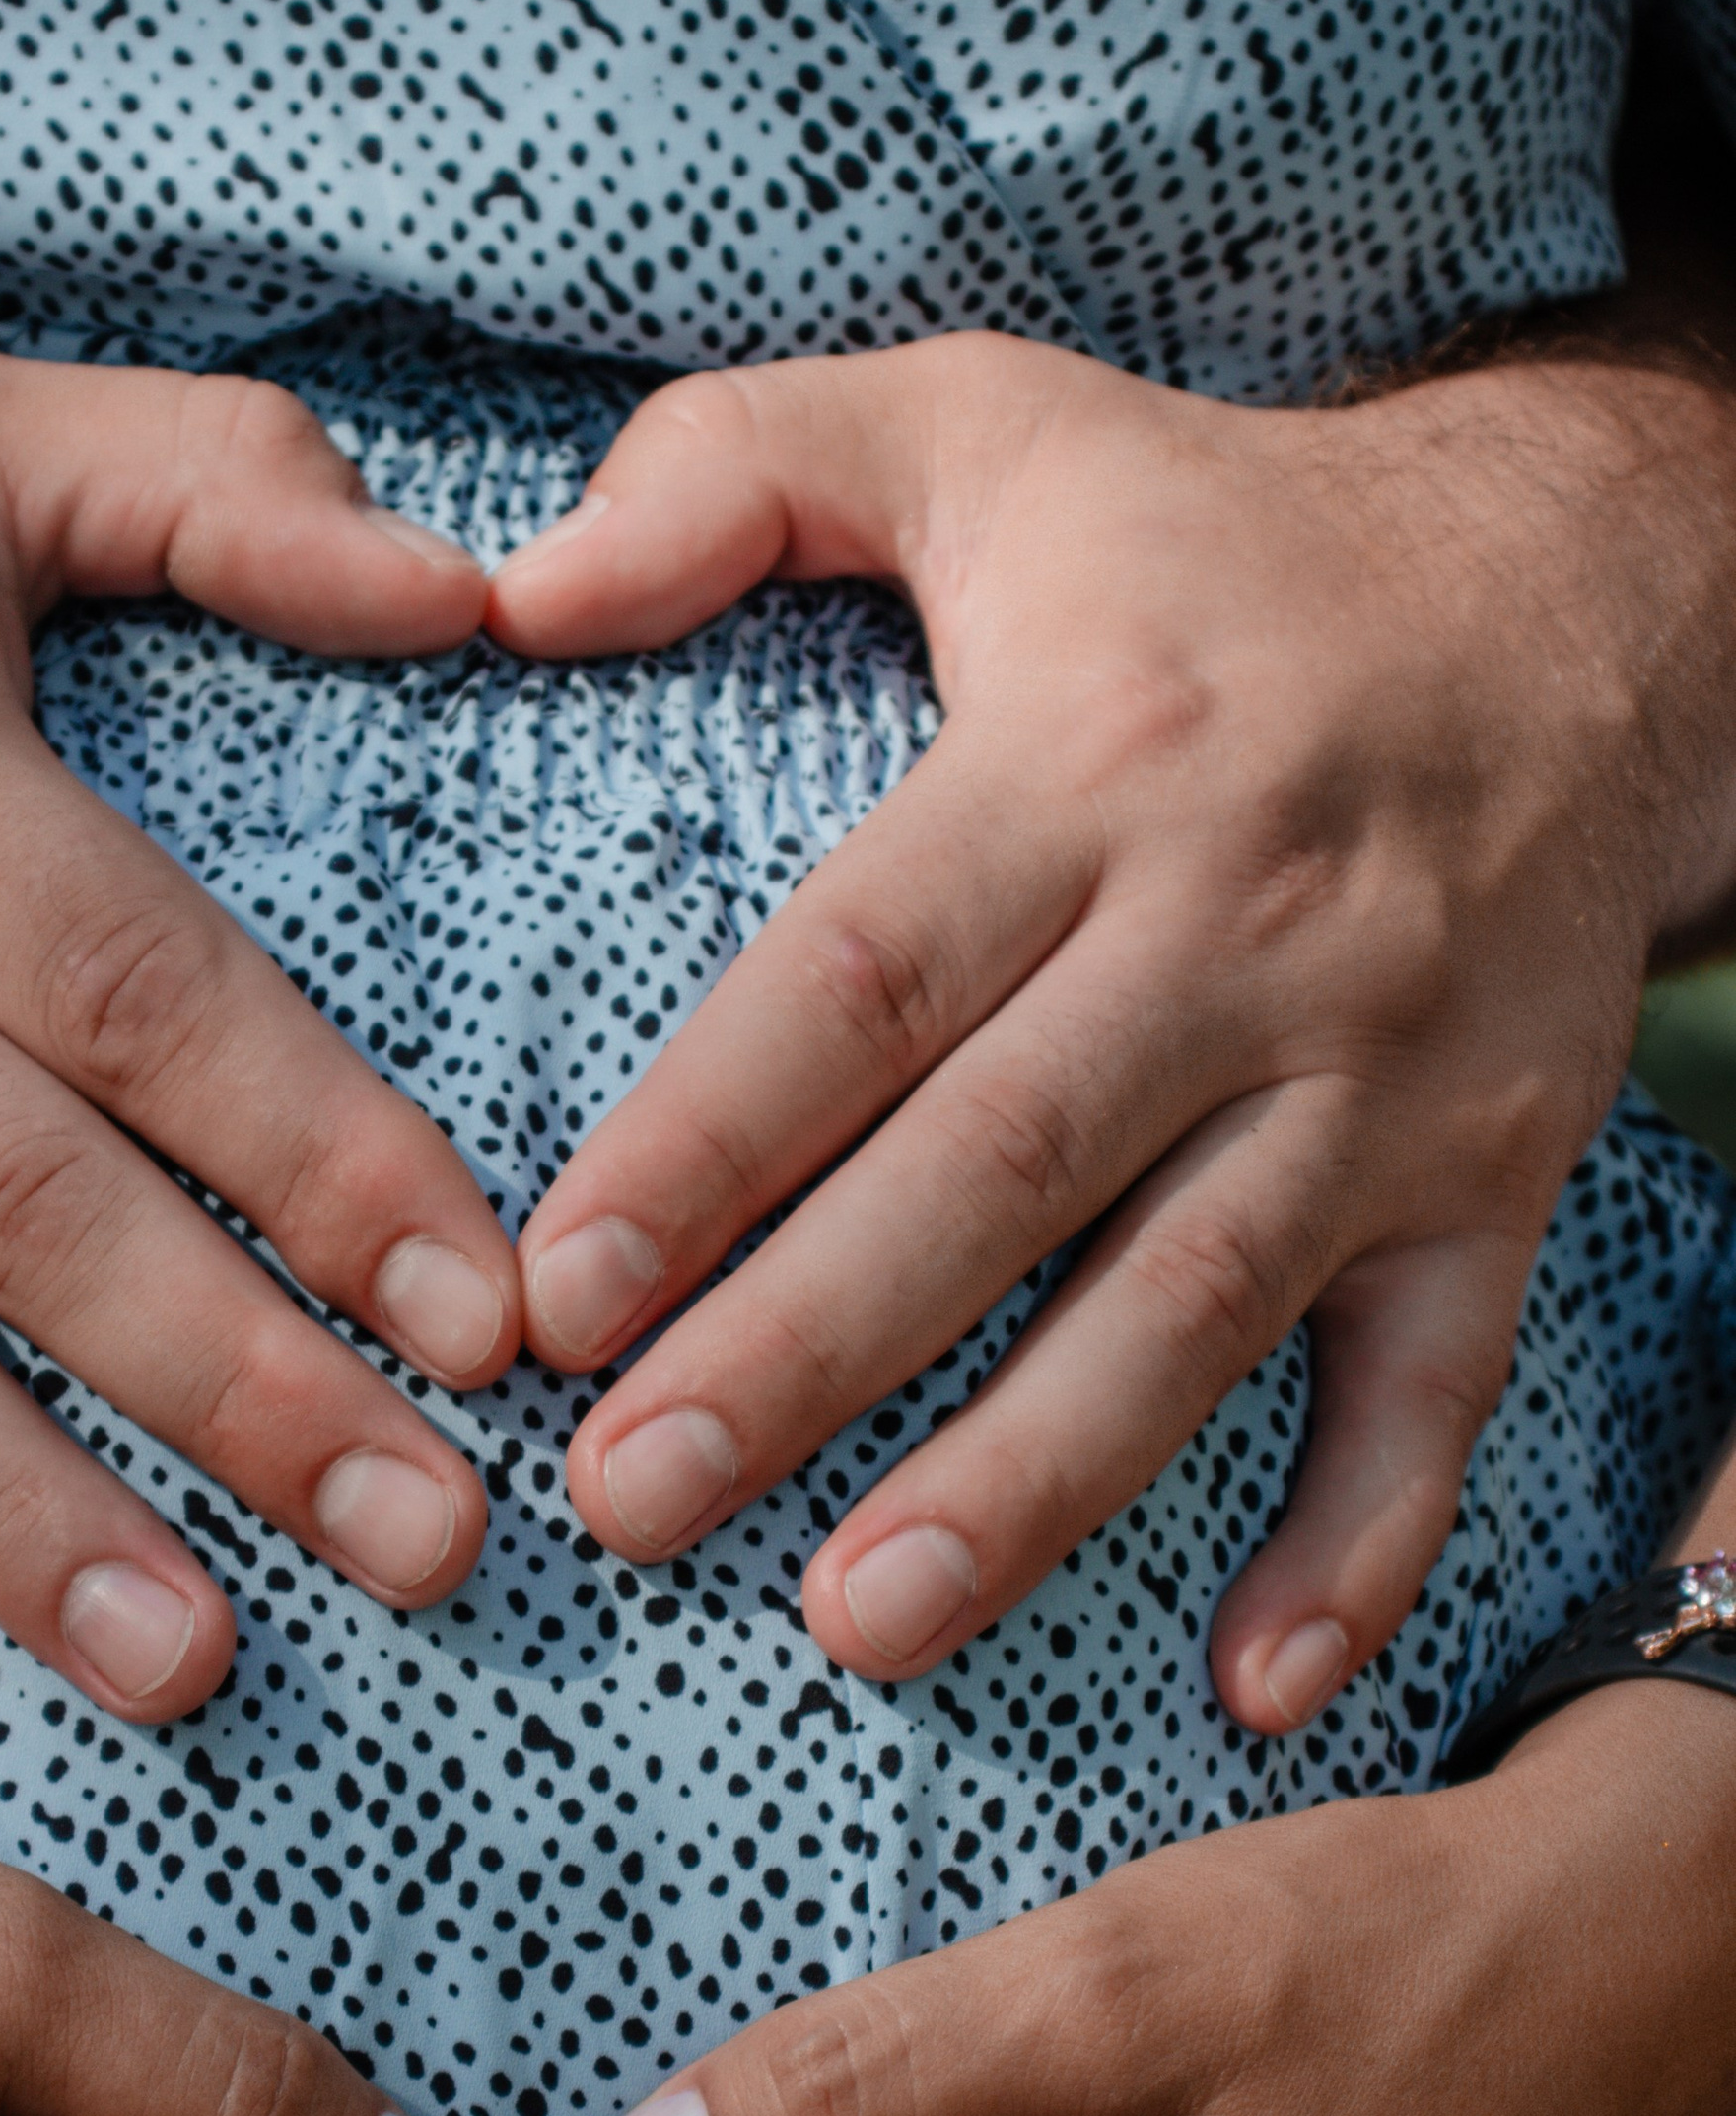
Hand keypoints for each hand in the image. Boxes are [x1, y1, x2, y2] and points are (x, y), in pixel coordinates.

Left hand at [486, 329, 1735, 1730]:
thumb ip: (737, 468)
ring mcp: (1388, 1073)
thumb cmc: (1220, 544)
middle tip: (631, 1501)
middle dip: (813, 1348)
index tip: (552, 1292)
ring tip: (856, 1623)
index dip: (710, 1136)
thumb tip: (519, 585)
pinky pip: (1437, 1387)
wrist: (1596, 590)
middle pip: (1007, 1166)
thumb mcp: (986, 421)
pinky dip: (1360, 1546)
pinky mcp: (1496, 1178)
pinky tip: (1251, 1694)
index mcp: (1094, 758)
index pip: (870, 971)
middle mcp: (1249, 929)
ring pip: (1196, 1302)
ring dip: (1031, 1480)